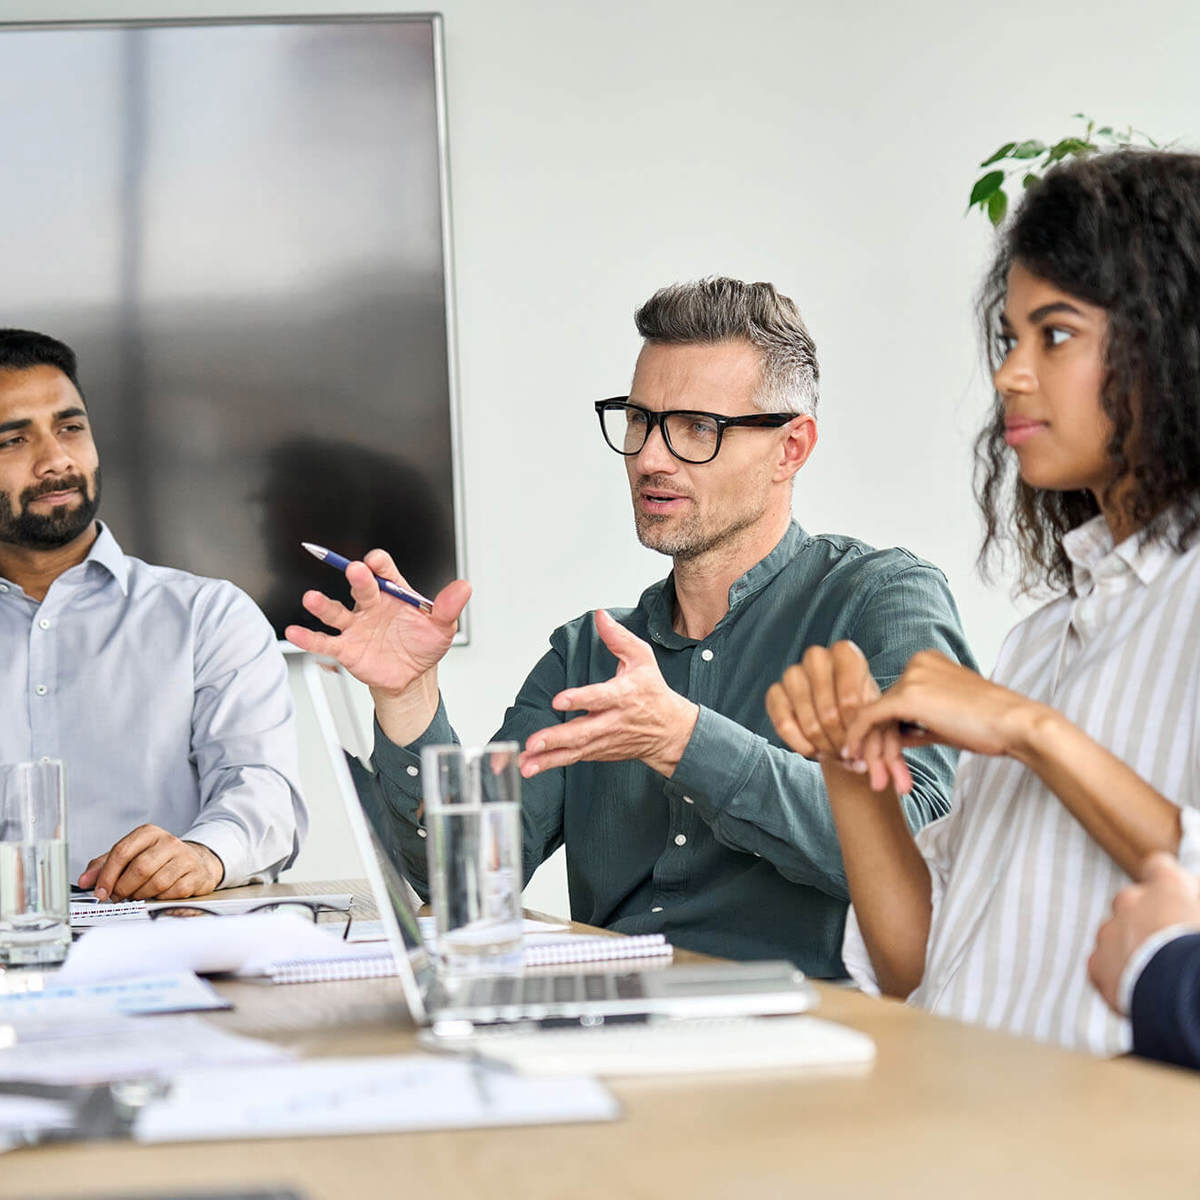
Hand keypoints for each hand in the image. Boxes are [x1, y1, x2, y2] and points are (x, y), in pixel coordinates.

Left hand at [78, 826, 225, 899]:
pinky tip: (157, 895)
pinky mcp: (195, 875)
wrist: (195, 862)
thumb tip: (84, 881)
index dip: (107, 875)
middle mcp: (169, 842)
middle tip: (118, 897)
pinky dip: (160, 898)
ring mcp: (185, 857)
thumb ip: (104, 866)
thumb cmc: (157, 860)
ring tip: (138, 895)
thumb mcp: (130, 856)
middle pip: (139, 868)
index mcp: (149, 833)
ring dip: (141, 895)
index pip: (122, 851)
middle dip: (124, 888)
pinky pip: (172, 893)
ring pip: (156, 883)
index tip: (100, 892)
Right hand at [284, 549, 470, 696]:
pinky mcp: (346, 648)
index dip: (379, 564)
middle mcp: (370, 604)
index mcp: (393, 592)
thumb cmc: (423, 643)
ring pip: (336, 611)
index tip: (376, 562)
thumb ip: (449, 606)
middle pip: (361, 586)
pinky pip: (325, 641)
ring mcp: (356, 626)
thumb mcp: (442, 626)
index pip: (384, 570)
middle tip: (356, 570)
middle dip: (357, 577)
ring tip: (311, 598)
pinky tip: (295, 632)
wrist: (412, 675)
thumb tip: (463, 587)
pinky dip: (308, 637)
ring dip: (323, 604)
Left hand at [518, 609, 698, 778]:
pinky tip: (531, 766)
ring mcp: (604, 740)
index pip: (600, 697)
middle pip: (582, 732)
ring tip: (525, 763)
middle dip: (556, 738)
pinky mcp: (598, 751)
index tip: (560, 700)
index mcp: (623, 695)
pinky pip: (573, 759)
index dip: (580, 699)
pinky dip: (552, 763)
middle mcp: (612, 721)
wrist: (670, 731)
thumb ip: (619, 638)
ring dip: (547, 758)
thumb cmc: (653, 693)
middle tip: (534, 742)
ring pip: (574, 751)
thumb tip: (600, 616)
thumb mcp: (643, 659)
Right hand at [765, 640, 879, 762]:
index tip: (860, 740)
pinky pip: (783, 723)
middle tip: (847, 753)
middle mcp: (816, 657)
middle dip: (839, 739)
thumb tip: (859, 749)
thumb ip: (870, 725)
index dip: (855, 727)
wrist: (840, 712)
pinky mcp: (775, 692)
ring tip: (833, 752)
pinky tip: (812, 750)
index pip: (850, 698)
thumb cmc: (861, 708)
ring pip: (807, 718)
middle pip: (828, 710)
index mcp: (845, 653)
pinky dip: (799, 743)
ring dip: (822, 743)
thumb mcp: (874, 711)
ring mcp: (792, 673)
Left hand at [841, 650, 1038, 793]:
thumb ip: (917, 724)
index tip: (882, 762)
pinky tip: (855, 758)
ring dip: (875, 753)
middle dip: (879, 747)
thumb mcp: (945, 722)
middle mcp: (916, 663)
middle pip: (884, 710)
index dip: (886, 735)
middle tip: (878, 779)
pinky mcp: (907, 695)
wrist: (1017, 726)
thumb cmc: (990, 727)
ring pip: (876, 717)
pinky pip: (870, 717)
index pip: (896, 702)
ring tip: (881, 783)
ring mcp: (911, 677)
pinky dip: (860, 738)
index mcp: (927, 663)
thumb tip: (893, 737)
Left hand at [1089, 852, 1199, 1012]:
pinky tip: (1140, 991)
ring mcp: (1110, 931)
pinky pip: (1104, 963)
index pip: (1159, 867)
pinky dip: (1117, 974)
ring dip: (1130, 946)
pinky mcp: (1098, 963)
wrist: (1184, 995)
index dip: (1168, 883)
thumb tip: (1191, 908)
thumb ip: (1195, 903)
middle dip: (1145, 917)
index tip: (1176, 897)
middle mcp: (1132, 900)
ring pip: (1115, 932)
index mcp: (1168, 886)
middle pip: (1132, 901)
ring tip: (1157, 973)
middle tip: (1168, 945)